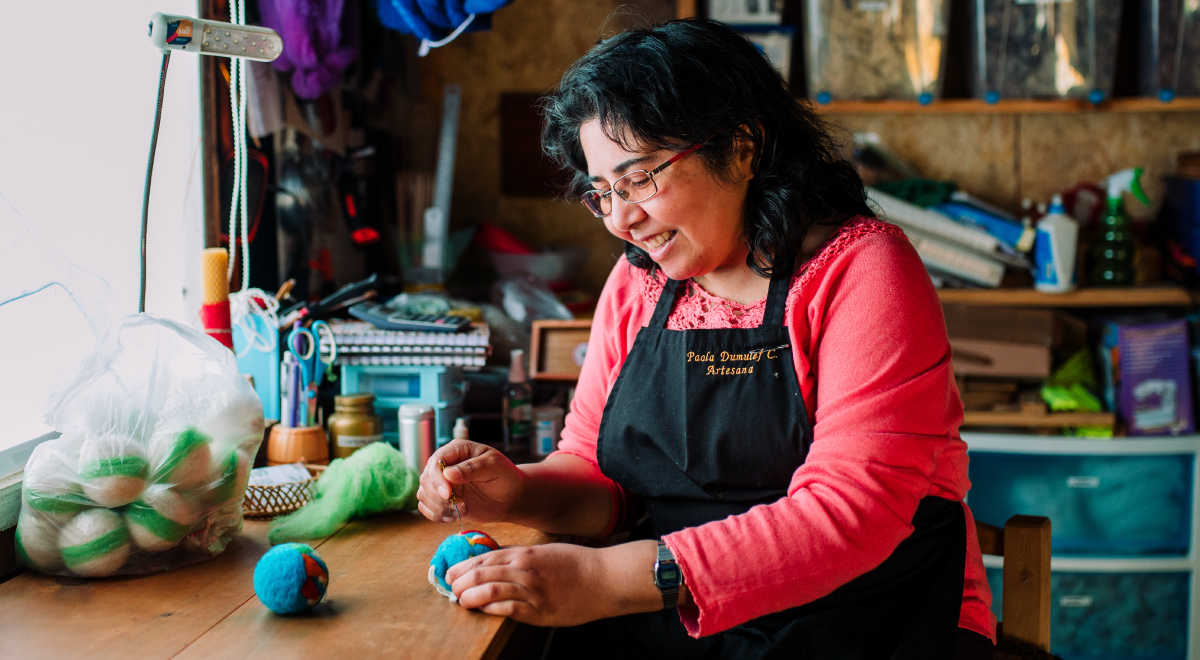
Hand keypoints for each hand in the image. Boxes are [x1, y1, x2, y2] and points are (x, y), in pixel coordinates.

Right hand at [417, 440, 524, 524]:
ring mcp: (442, 482)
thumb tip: (448, 474)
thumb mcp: (494, 467)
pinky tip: (454, 517)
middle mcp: (445, 464)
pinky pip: (426, 508)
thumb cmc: (506, 477)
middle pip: (426, 479)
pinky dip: (436, 515)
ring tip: (463, 511)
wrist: (510, 497)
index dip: (437, 479)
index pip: (436, 461)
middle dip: (440, 497)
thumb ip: (472, 468)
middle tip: (463, 506)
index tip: (448, 494)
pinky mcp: (442, 499)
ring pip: (423, 494)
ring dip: (439, 508)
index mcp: (457, 450)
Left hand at [446, 543, 627, 626]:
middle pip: (480, 574)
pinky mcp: (539, 612)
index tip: (451, 573)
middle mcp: (524, 570)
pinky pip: (506, 610)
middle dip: (459, 583)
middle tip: (450, 588)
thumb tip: (493, 561)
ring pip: (488, 592)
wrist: (604, 578)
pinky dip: (489, 609)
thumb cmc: (576, 564)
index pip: (483, 559)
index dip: (462, 567)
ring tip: (461, 600)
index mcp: (524, 554)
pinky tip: (482, 609)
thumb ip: (519, 556)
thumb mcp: (544, 552)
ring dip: (468, 597)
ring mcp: (531, 592)